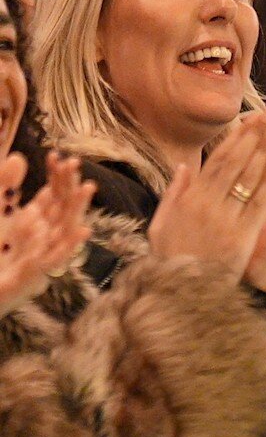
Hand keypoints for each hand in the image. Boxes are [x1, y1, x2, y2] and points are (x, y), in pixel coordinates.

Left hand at [0, 152, 93, 313]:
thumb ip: (3, 186)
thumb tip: (19, 158)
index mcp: (32, 224)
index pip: (52, 196)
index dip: (56, 176)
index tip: (57, 155)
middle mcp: (40, 241)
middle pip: (62, 211)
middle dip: (70, 187)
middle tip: (75, 163)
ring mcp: (38, 261)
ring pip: (64, 234)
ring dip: (77, 210)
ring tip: (87, 187)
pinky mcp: (28, 280)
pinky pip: (53, 262)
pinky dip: (69, 245)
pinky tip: (82, 229)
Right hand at [147, 117, 265, 282]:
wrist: (178, 296)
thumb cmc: (170, 260)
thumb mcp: (161, 224)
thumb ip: (174, 194)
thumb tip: (184, 166)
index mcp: (190, 199)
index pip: (217, 159)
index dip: (236, 137)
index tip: (251, 118)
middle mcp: (208, 204)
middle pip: (236, 162)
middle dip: (255, 135)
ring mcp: (225, 220)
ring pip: (248, 178)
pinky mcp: (241, 237)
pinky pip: (258, 204)